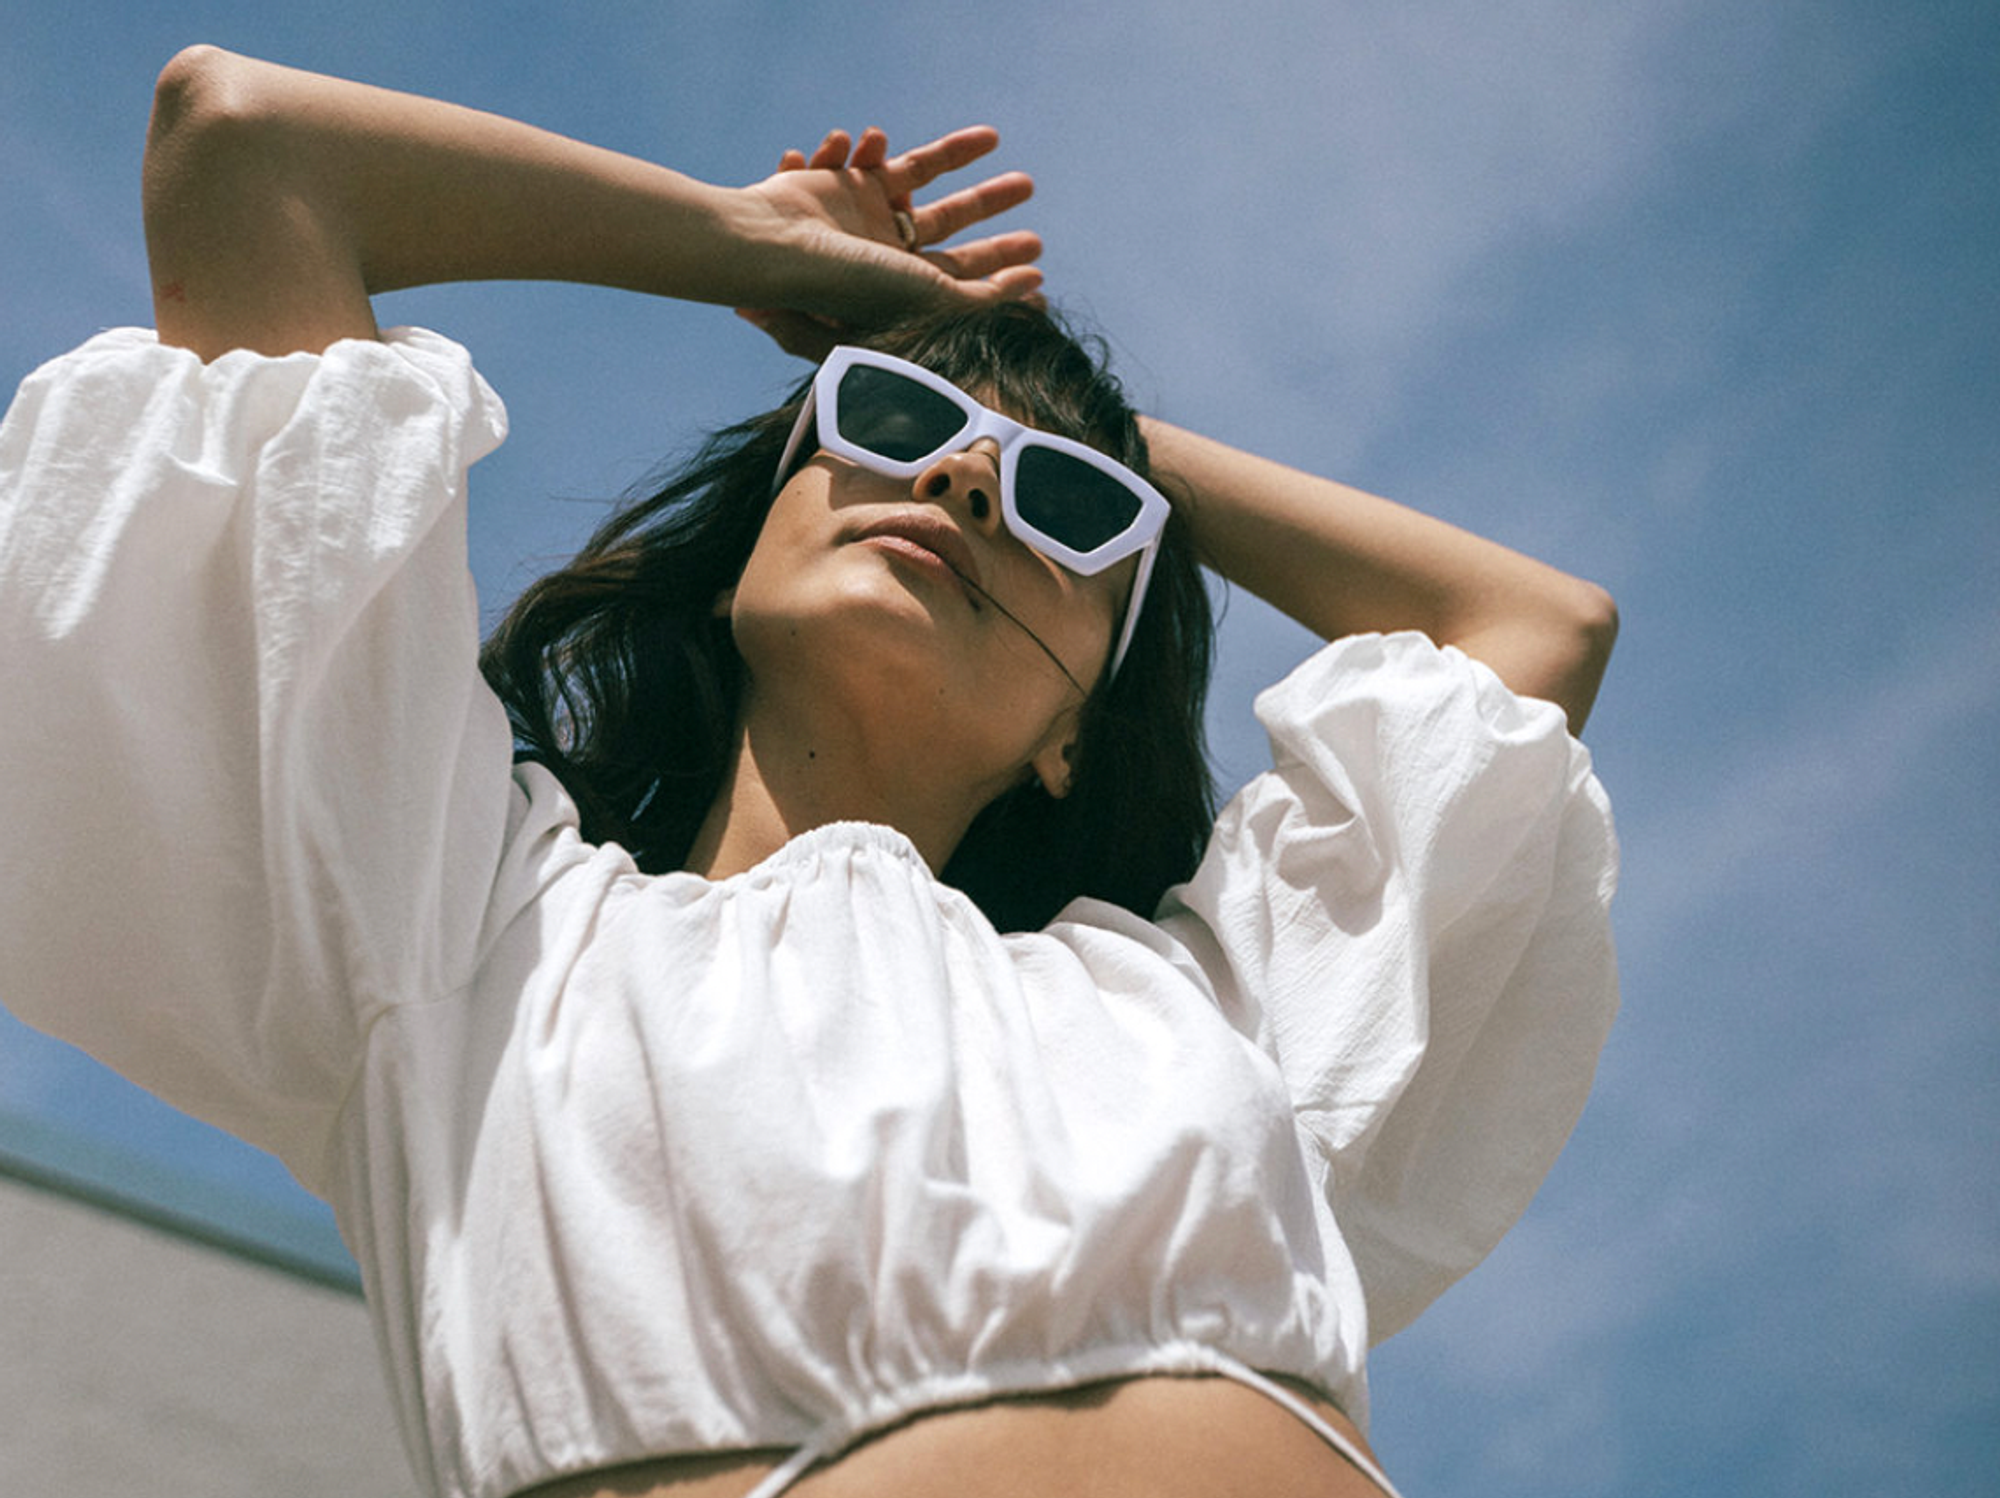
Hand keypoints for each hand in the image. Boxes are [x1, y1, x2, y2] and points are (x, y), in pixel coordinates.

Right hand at [737, 125, 1044, 358]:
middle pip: (949, 222)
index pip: (964, 273)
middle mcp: (883, 253)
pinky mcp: (838, 183)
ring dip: (954, 153)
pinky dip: (878, 147)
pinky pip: (874, 157)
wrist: (776, 252)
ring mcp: (861, 215)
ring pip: (918, 177)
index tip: (1038, 250)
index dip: (1002, 261)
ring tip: (992, 137)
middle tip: (1028, 184)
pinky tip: (875, 142)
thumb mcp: (932, 296)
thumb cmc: (851, 285)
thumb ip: (984, 296)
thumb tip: (1037, 287)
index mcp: (902, 288)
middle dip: (988, 203)